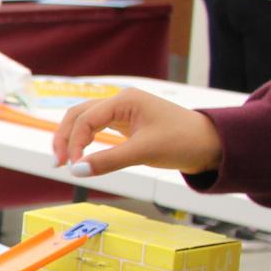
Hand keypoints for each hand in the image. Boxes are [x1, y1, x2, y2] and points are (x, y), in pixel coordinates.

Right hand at [52, 88, 223, 175]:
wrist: (213, 144)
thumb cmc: (183, 142)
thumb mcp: (144, 152)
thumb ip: (108, 160)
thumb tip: (76, 171)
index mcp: (124, 99)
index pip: (85, 118)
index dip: (74, 143)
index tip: (74, 168)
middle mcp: (121, 100)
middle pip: (78, 114)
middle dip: (65, 138)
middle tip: (58, 163)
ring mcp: (123, 111)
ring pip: (85, 120)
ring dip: (72, 138)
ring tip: (64, 161)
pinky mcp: (127, 123)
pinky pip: (97, 128)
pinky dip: (85, 140)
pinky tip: (81, 155)